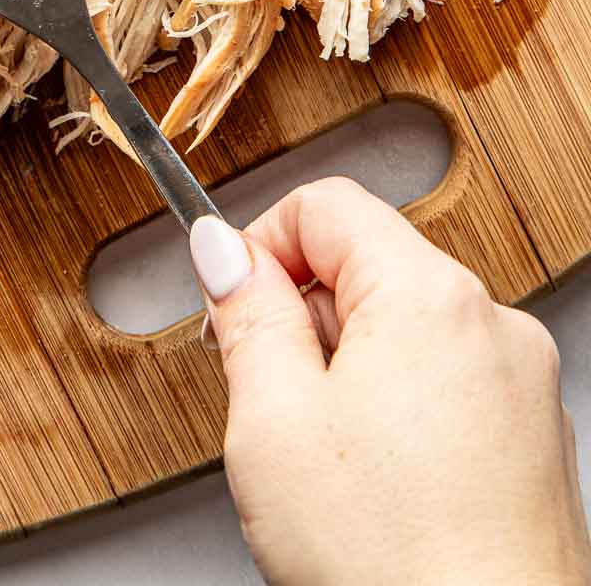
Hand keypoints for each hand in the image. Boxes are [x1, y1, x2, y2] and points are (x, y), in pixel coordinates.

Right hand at [190, 179, 590, 585]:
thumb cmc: (392, 565)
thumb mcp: (271, 422)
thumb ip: (245, 314)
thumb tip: (222, 249)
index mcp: (430, 295)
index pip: (326, 204)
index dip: (260, 246)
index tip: (228, 305)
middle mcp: (492, 324)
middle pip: (366, 269)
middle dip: (305, 324)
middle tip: (276, 411)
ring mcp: (522, 385)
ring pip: (404, 335)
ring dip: (350, 378)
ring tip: (332, 470)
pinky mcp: (534, 444)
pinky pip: (446, 390)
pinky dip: (400, 421)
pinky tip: (380, 496)